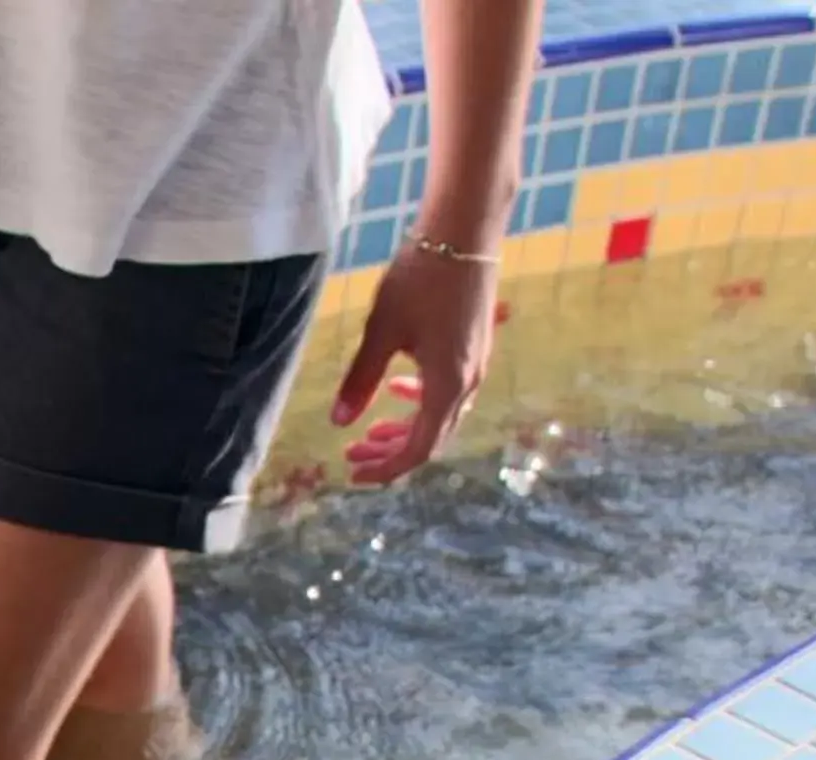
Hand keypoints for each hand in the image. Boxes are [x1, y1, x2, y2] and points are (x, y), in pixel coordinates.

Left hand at [330, 245, 499, 485]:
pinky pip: (449, 388)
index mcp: (447, 385)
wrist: (464, 231)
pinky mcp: (476, 345)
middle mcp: (469, 381)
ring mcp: (476, 363)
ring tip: (370, 429)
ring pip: (440, 414)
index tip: (354, 473)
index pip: (418, 449)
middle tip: (352, 454)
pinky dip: (421, 398)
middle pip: (431, 437)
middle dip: (390, 451)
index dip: (386, 468)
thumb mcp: (382, 332)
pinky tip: (397, 385)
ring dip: (405, 425)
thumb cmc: (421, 278)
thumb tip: (339, 422)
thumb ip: (361, 380)